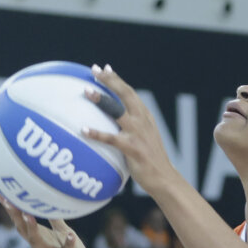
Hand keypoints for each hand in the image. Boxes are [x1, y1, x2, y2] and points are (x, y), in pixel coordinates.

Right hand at [0, 194, 95, 247]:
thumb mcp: (62, 234)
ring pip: (39, 243)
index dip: (11, 208)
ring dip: (33, 229)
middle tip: (6, 199)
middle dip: (15, 215)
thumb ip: (55, 220)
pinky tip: (71, 234)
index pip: (21, 222)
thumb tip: (47, 201)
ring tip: (28, 214)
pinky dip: (68, 244)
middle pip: (24, 230)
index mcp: (40, 239)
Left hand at [83, 64, 177, 194]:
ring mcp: (137, 133)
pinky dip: (97, 134)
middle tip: (95, 70)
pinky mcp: (132, 148)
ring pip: (117, 111)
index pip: (130, 92)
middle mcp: (142, 121)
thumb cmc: (151, 161)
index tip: (105, 68)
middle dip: (110, 80)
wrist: (164, 178)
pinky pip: (111, 139)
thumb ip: (134, 127)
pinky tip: (83, 130)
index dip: (117, 79)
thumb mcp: (145, 138)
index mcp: (145, 117)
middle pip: (125, 94)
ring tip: (86, 91)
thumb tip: (116, 123)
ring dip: (102, 100)